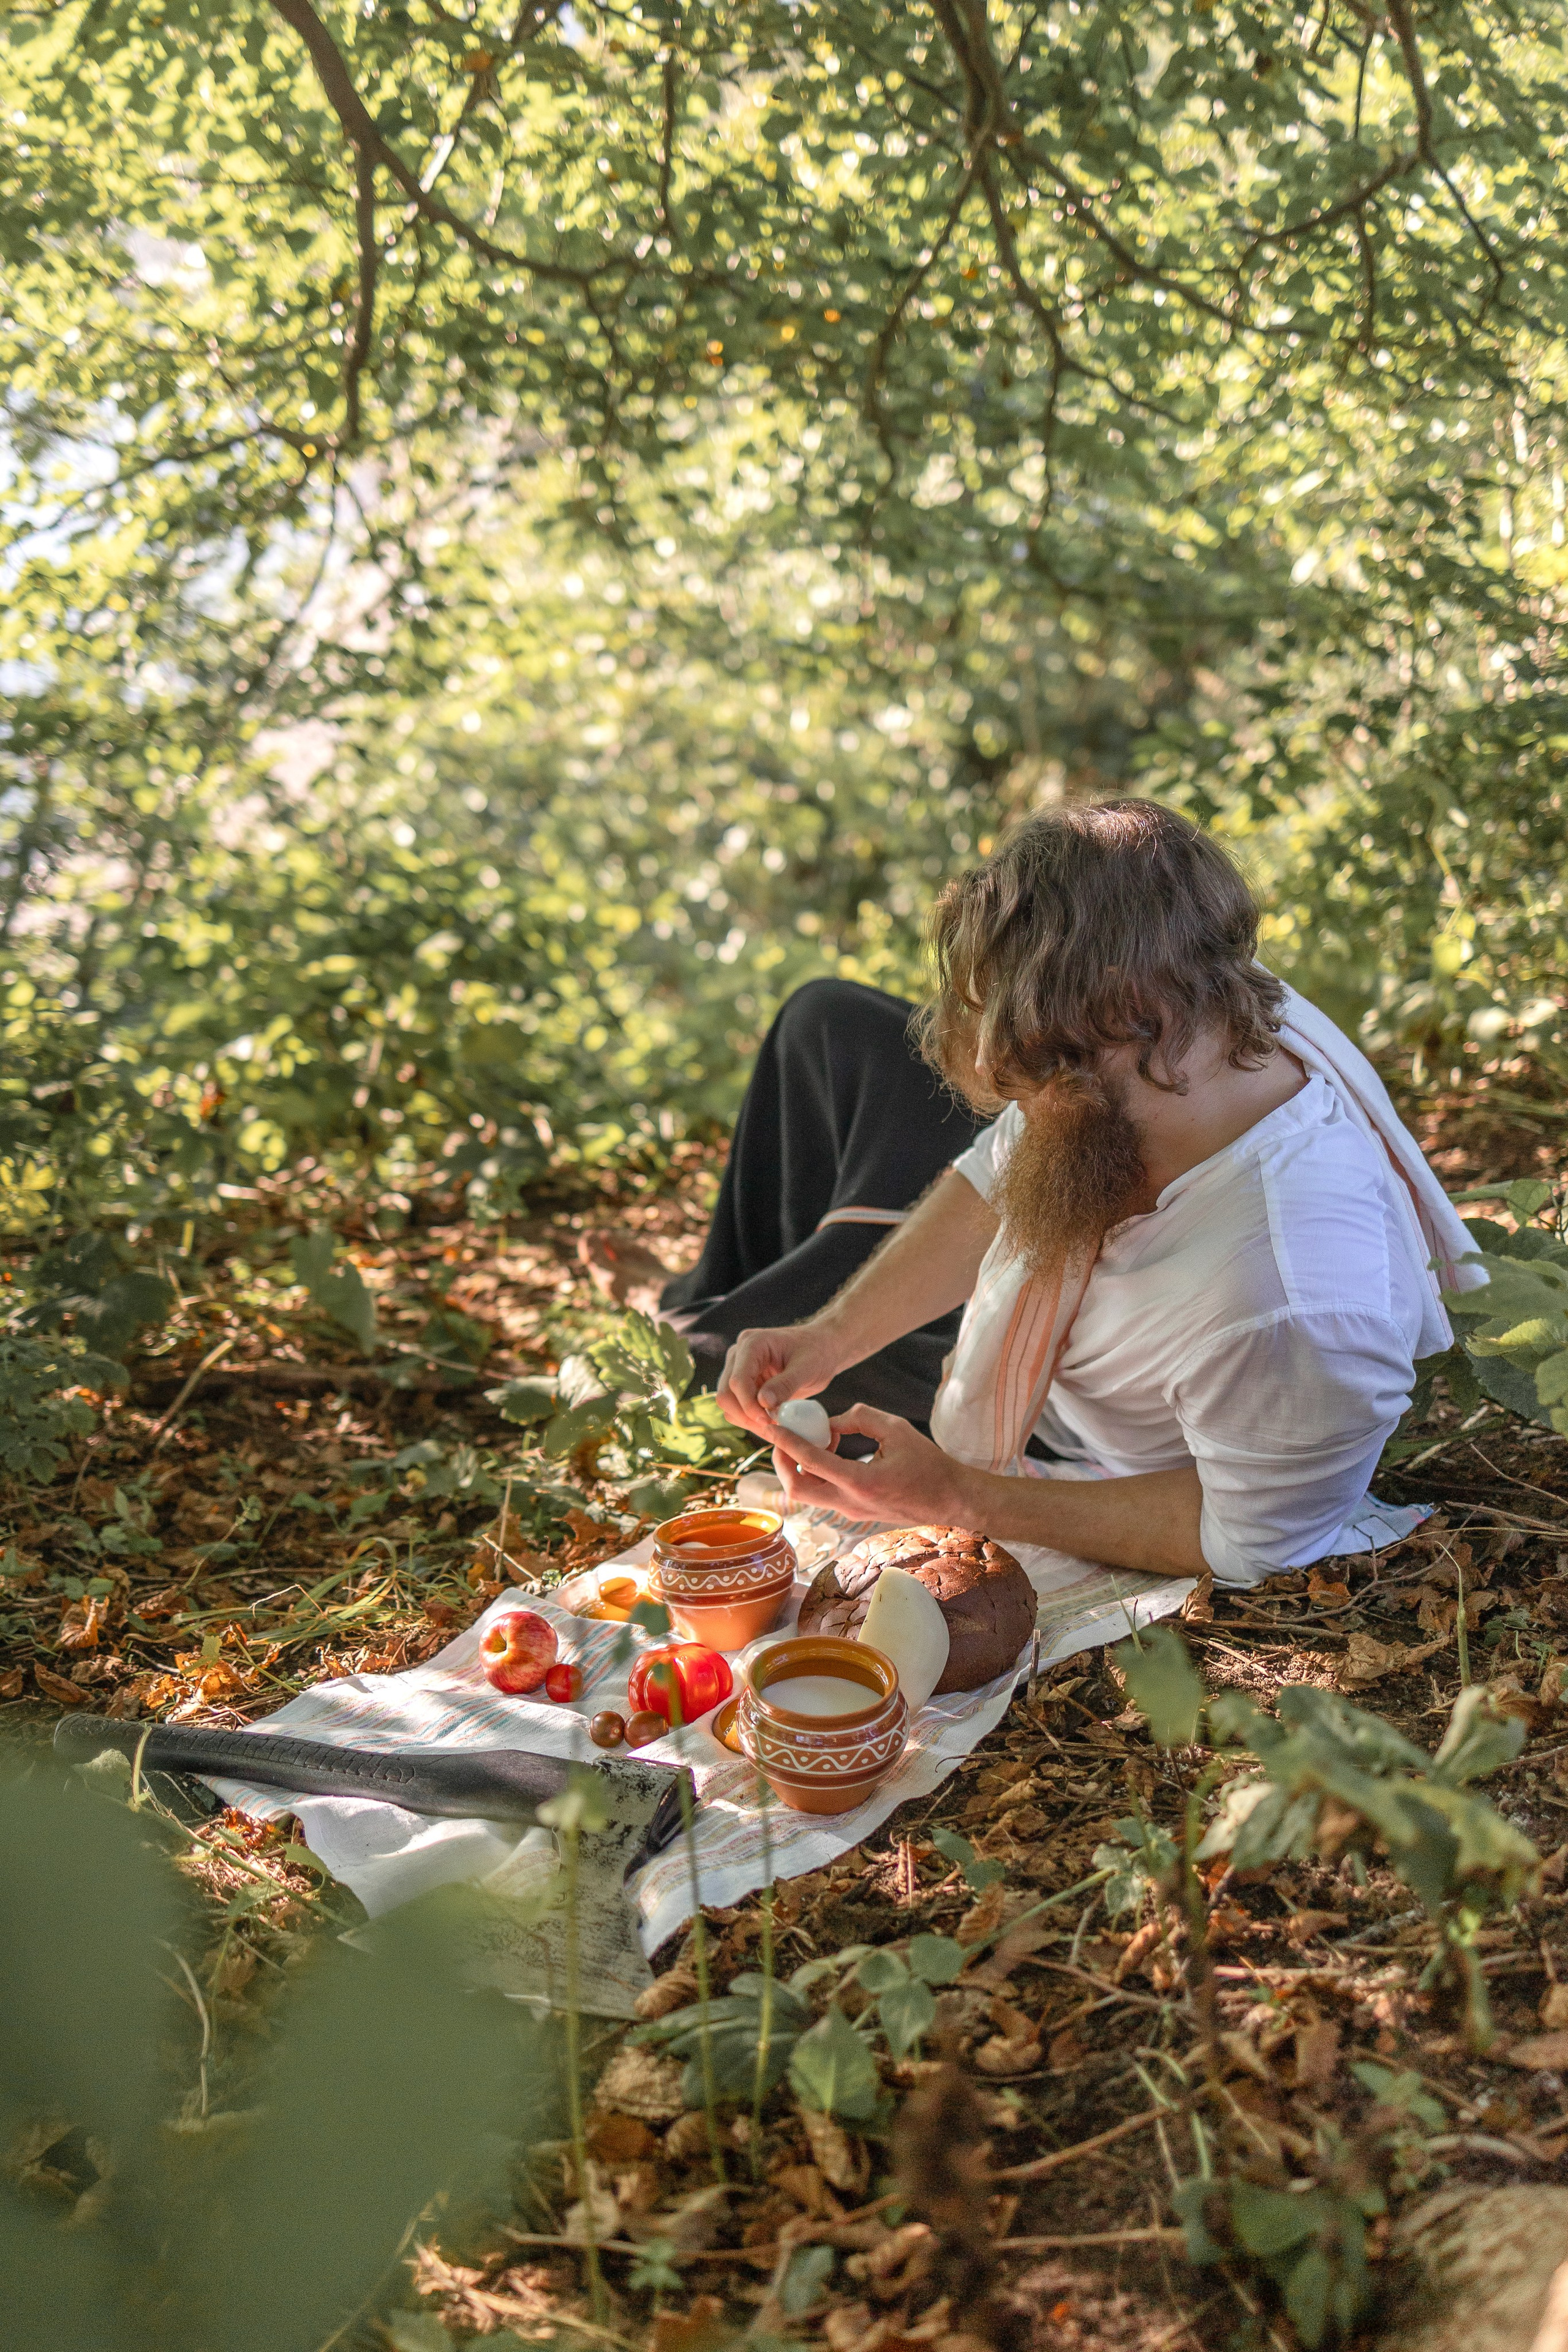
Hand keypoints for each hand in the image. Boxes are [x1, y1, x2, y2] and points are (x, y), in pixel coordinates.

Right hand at [716, 1322, 845, 1442]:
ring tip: (773, 1427)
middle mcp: (739, 1354)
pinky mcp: (744, 1382)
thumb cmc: (817, 1352)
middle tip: (772, 1428)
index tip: (768, 1421)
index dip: (749, 1405)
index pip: (738, 1380)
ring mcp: (738, 1368)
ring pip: (727, 1402)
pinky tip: (770, 1422)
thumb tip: (763, 1403)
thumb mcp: (807, 1367)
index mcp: (753, 1343)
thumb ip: (785, 1384)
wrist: (821, 1349)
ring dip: (746, 1419)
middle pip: (726, 1393)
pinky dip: (749, 1418)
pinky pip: (736, 1406)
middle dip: (746, 1415)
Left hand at [771, 1404, 979, 1528]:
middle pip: (797, 1489)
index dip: (787, 1442)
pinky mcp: (853, 1514)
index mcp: (861, 1482)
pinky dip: (815, 1474)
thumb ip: (860, 1418)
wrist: (950, 1499)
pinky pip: (822, 1495)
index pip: (810, 1462)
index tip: (771, 1426)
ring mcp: (850, 1512)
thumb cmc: (928, 1463)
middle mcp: (850, 1503)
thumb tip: (828, 1422)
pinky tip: (828, 1451)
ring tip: (810, 1440)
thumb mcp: (897, 1429)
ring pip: (807, 1496)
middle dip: (781, 1463)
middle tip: (782, 1437)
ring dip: (798, 1469)